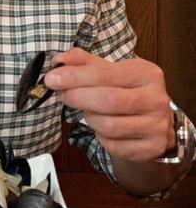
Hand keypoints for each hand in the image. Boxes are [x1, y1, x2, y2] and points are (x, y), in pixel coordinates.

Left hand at [44, 48, 174, 161]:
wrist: (153, 126)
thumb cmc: (127, 95)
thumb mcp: (111, 73)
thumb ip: (84, 64)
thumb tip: (59, 60)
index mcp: (146, 74)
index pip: (105, 74)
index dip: (75, 77)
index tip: (52, 79)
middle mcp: (155, 99)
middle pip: (108, 100)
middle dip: (78, 98)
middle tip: (62, 96)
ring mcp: (155, 125)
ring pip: (108, 126)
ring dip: (90, 119)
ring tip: (89, 112)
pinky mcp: (149, 148)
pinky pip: (112, 145)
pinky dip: (100, 138)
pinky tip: (102, 129)